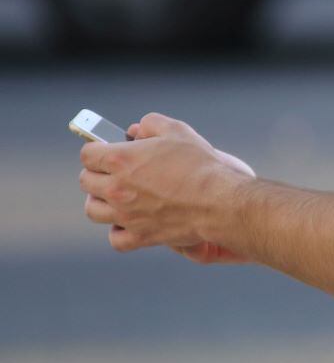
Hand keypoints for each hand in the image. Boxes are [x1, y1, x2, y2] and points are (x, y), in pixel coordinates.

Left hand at [79, 112, 251, 258]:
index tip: (107, 150)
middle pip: (86, 181)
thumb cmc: (200, 165)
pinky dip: (119, 231)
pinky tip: (129, 222)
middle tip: (114, 172)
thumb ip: (151, 124)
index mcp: (120, 159)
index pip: (87, 154)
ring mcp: (125, 215)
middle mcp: (115, 189)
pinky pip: (115, 238)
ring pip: (93, 210)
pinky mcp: (140, 236)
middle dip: (98, 173)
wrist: (219, 201)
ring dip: (101, 201)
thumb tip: (136, 131)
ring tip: (116, 197)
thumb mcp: (177, 130)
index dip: (97, 149)